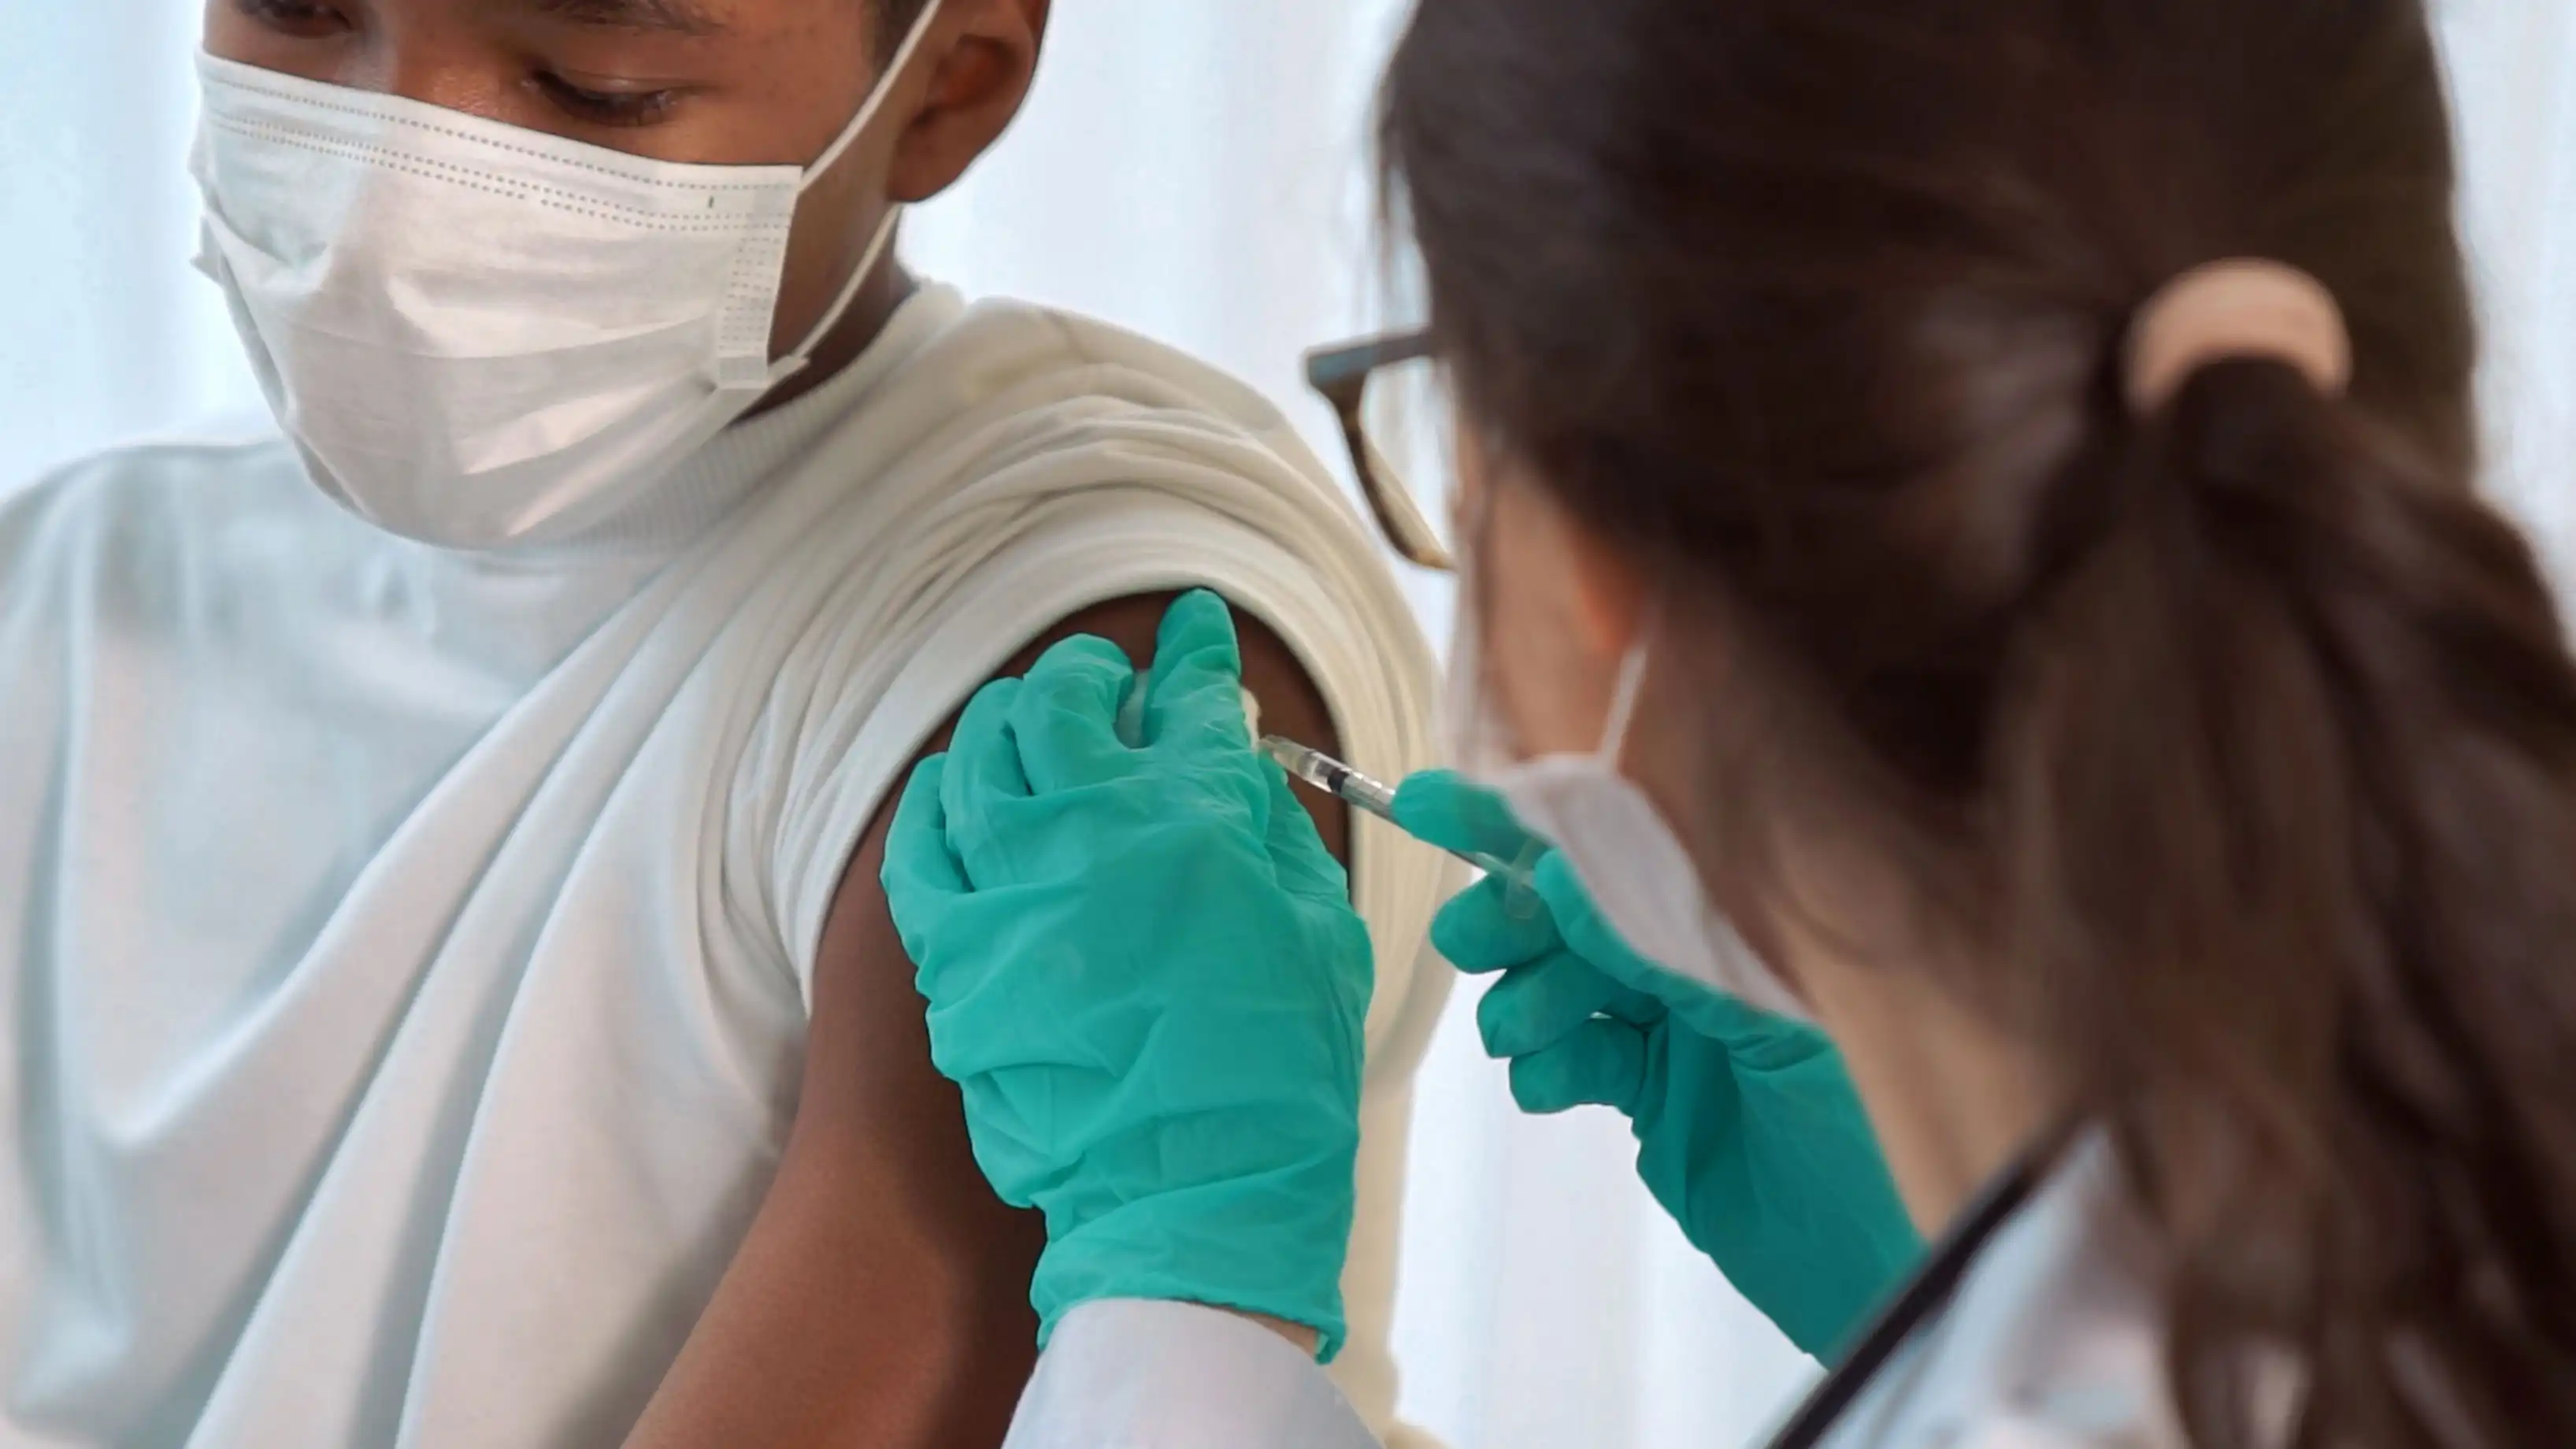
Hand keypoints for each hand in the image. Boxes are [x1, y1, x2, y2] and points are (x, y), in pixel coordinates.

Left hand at [883, 591, 1371, 1360]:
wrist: (1196, 1187)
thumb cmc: (1278, 1065)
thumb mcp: (1318, 924)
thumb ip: (1272, 825)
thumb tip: (1233, 755)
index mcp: (1198, 816)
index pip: (1190, 691)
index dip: (1194, 647)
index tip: (1194, 627)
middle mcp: (1094, 829)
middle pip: (1065, 698)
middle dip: (1090, 674)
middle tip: (1107, 684)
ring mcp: (1013, 886)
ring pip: (978, 753)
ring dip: (1007, 725)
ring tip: (1026, 728)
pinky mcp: (956, 950)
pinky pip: (920, 844)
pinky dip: (939, 806)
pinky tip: (959, 798)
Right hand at [1394, 771, 1920, 1358]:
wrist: (1877, 1266)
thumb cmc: (1865, 1133)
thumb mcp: (1770, 1023)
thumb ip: (1668, 946)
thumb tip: (1563, 870)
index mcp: (1752, 910)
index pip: (1629, 836)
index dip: (1531, 817)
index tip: (1436, 803)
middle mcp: (1713, 950)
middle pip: (1582, 906)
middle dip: (1512, 914)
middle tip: (1467, 940)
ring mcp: (1682, 1020)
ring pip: (1567, 980)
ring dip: (1526, 997)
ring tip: (1517, 1034)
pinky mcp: (1654, 1088)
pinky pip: (1576, 1056)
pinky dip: (1547, 1066)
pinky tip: (1549, 1085)